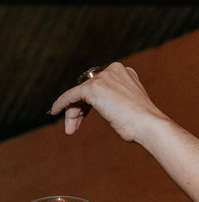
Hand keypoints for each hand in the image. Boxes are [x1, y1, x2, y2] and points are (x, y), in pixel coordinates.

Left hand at [49, 62, 168, 141]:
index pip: (97, 86)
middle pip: (86, 90)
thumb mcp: (124, 105)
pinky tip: (54, 112)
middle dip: (78, 110)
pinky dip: (60, 104)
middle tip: (72, 128)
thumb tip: (92, 106)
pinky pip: (70, 95)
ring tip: (70, 131)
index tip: (80, 119)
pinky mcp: (93, 87)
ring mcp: (104, 78)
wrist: (147, 124)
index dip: (86, 104)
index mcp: (124, 72)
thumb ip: (110, 100)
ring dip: (72, 114)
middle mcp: (114, 70)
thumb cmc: (139, 122)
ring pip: (78, 95)